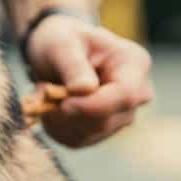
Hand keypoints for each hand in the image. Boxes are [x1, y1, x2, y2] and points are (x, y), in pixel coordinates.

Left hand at [24, 14, 153, 147]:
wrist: (58, 51)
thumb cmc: (63, 40)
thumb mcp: (62, 43)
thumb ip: (73, 65)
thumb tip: (84, 90)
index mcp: (134, 64)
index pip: (126, 95)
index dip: (94, 106)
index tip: (63, 104)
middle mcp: (137, 94)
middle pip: (106, 120)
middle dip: (69, 113)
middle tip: (43, 90)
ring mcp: (122, 115)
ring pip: (89, 134)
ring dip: (59, 119)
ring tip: (47, 93)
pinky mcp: (103, 130)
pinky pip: (77, 140)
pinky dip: (56, 128)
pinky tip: (50, 107)